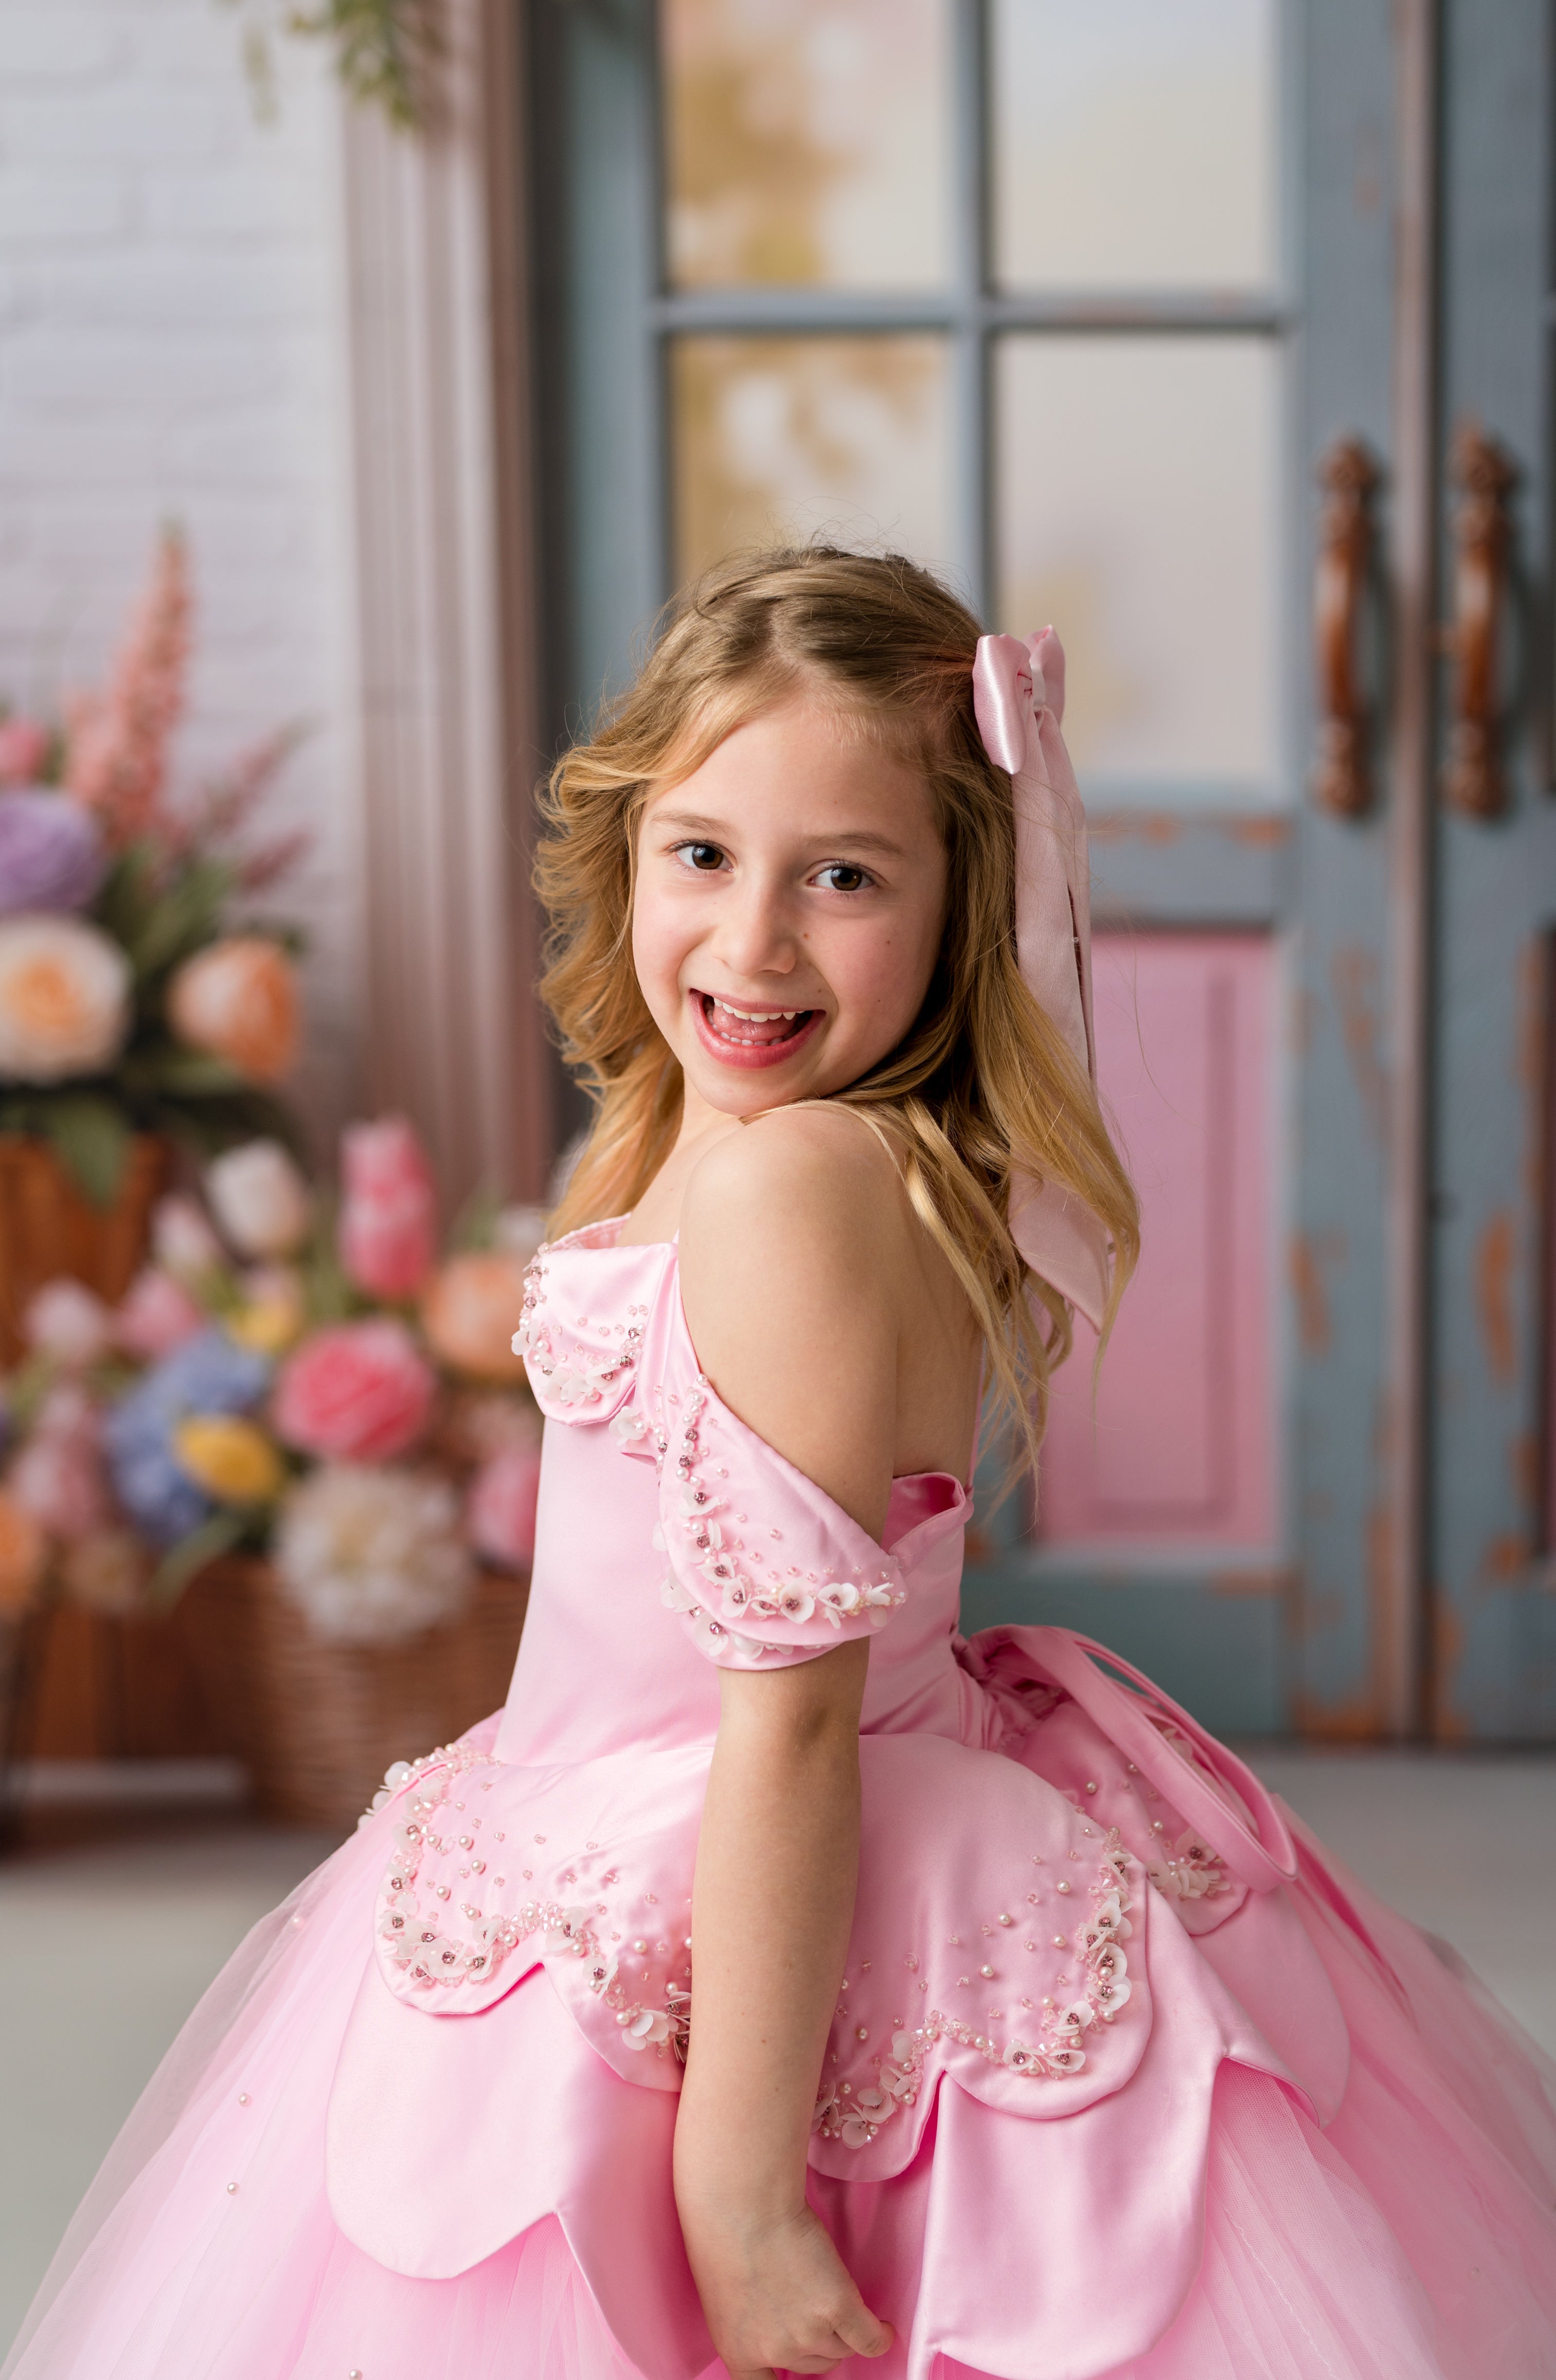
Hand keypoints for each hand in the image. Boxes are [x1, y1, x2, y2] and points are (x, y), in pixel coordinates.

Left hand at [682, 2196, 893, 2378]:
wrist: (742, 2206)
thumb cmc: (726, 2236)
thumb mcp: (728, 2300)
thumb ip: (755, 2327)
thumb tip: (783, 2334)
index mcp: (740, 2353)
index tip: (796, 2378)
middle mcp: (776, 2353)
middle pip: (815, 2363)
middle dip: (819, 2342)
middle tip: (816, 2311)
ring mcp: (808, 2333)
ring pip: (842, 2348)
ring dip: (846, 2331)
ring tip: (843, 2306)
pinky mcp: (837, 2308)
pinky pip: (869, 2339)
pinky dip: (879, 2336)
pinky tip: (883, 2329)